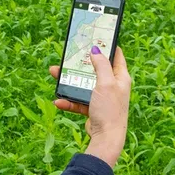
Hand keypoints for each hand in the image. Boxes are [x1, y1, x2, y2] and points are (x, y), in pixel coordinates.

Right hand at [49, 46, 131, 168]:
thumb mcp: (106, 83)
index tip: (95, 36)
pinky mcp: (92, 109)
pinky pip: (78, 101)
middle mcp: (112, 86)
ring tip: (54, 74)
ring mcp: (101, 98)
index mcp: (120, 77)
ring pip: (82, 84)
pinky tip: (59, 101)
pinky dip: (68, 100)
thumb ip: (101, 65)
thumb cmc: (110, 109)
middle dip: (79, 63)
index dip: (107, 45)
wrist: (106, 138)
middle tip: (68, 55)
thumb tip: (96, 49)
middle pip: (94, 69)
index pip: (116, 56)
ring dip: (68, 81)